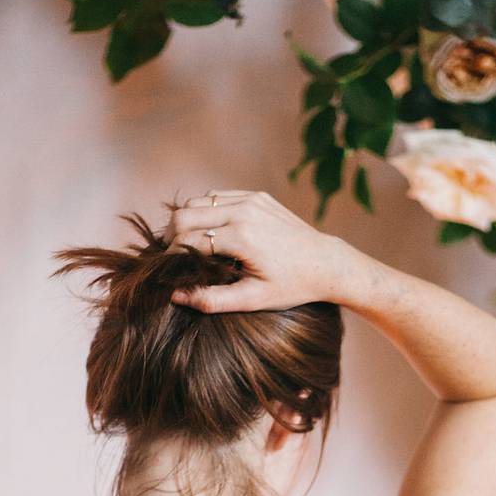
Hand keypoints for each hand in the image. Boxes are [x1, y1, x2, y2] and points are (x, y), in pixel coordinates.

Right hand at [167, 190, 363, 311]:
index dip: (171, 256)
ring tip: (189, 243)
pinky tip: (210, 230)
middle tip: (174, 256)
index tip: (169, 270)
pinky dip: (207, 210)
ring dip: (188, 220)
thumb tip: (175, 295)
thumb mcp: (252, 299)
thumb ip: (211, 299)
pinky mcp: (257, 196)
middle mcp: (244, 212)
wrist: (326, 263)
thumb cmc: (291, 286)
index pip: (186, 240)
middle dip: (172, 235)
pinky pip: (218, 196)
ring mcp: (251, 200)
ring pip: (199, 201)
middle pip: (185, 214)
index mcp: (241, 238)